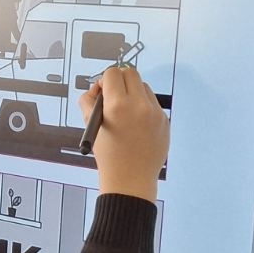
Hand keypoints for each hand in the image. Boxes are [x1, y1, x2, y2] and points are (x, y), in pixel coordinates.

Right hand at [78, 66, 168, 202]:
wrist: (130, 179)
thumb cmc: (108, 155)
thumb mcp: (91, 126)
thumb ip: (88, 101)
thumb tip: (97, 88)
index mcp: (117, 106)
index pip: (113, 73)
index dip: (104, 80)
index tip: (102, 91)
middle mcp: (139, 105)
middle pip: (131, 73)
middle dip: (119, 80)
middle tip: (113, 94)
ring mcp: (155, 113)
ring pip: (144, 87)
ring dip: (133, 93)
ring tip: (125, 114)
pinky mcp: (165, 121)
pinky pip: (153, 103)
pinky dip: (143, 107)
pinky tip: (136, 126)